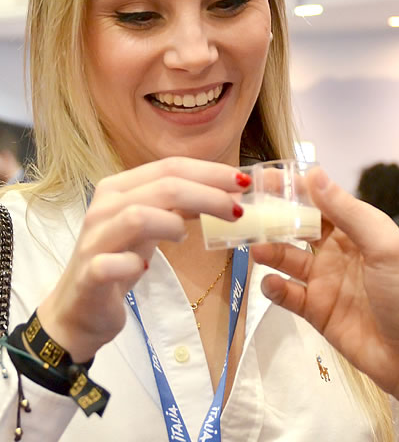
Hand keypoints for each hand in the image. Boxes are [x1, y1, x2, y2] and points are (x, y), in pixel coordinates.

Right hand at [38, 157, 244, 360]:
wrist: (79, 309)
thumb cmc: (120, 261)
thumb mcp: (152, 227)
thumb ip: (180, 207)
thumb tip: (229, 194)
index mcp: (121, 187)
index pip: (170, 167)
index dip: (209, 171)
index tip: (242, 181)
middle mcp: (105, 206)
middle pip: (163, 187)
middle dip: (207, 194)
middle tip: (238, 209)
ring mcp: (94, 240)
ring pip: (137, 216)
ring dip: (173, 223)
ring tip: (187, 236)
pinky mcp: (89, 274)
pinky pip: (111, 263)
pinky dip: (132, 263)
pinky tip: (144, 268)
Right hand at [253, 167, 398, 396]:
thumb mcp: (383, 245)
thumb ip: (347, 211)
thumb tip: (314, 174)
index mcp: (357, 227)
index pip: (319, 199)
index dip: (293, 188)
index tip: (265, 178)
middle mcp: (337, 249)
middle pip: (297, 225)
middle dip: (273, 217)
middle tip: (246, 211)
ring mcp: (325, 279)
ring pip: (287, 257)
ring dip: (269, 249)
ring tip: (255, 248)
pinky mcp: (316, 309)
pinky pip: (287, 293)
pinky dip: (274, 286)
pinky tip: (271, 283)